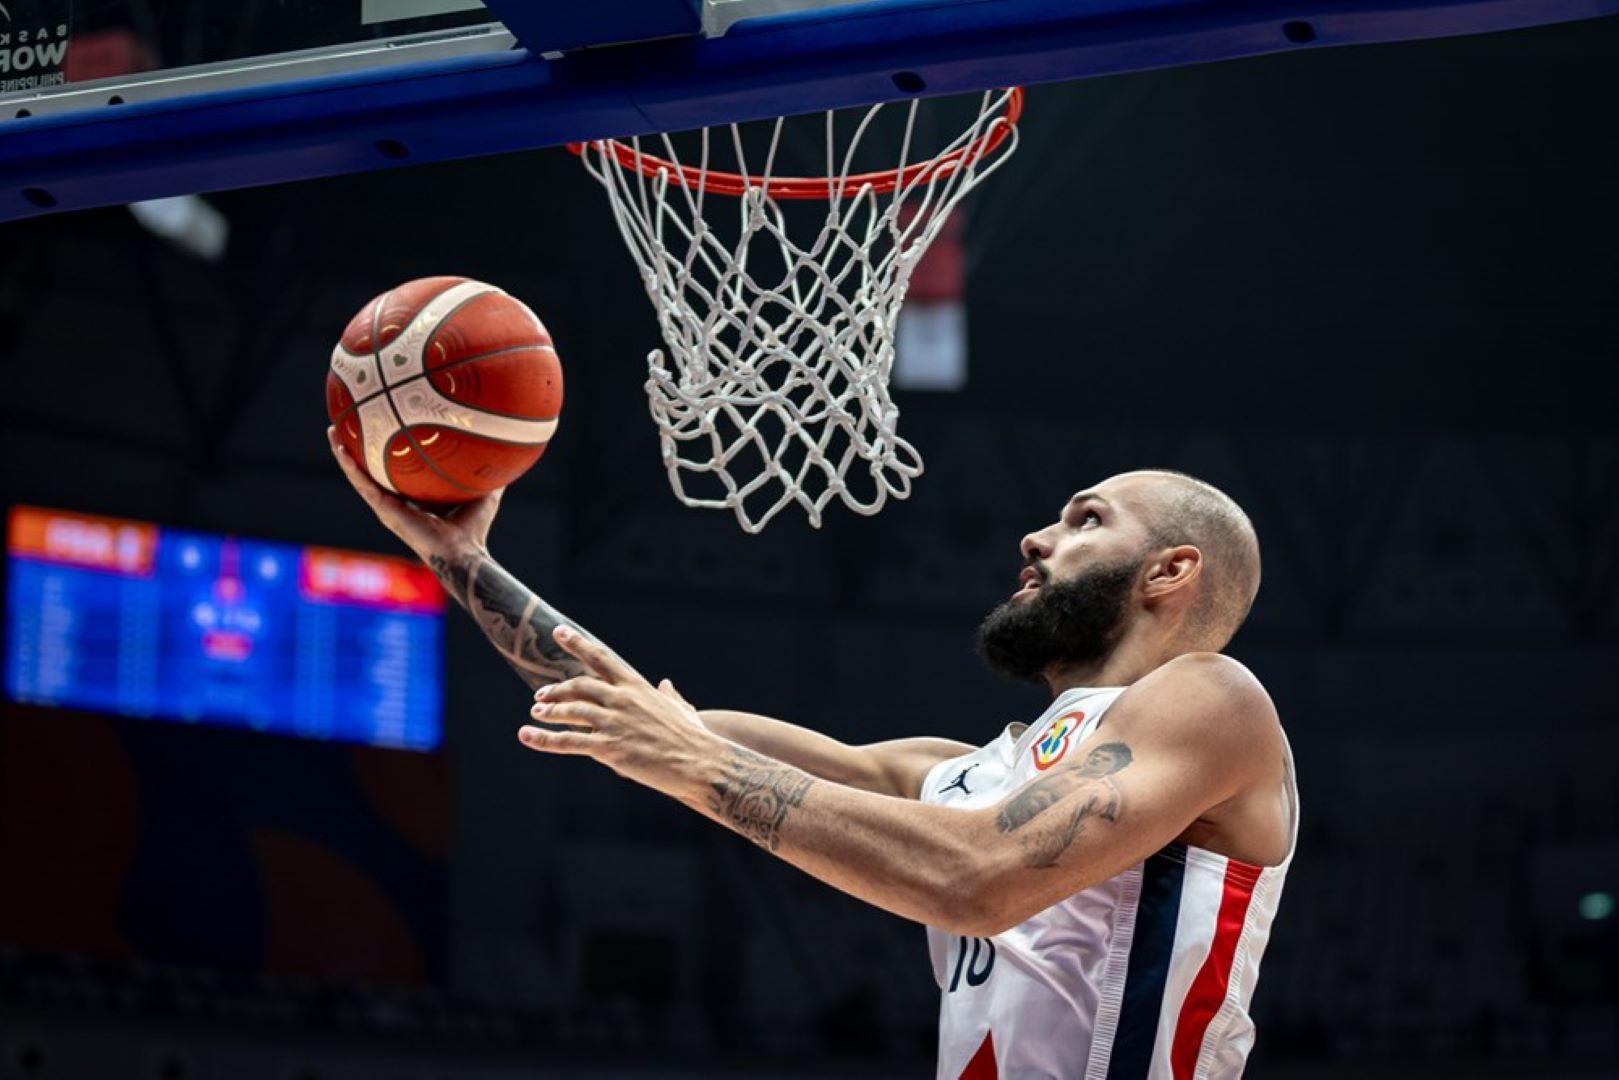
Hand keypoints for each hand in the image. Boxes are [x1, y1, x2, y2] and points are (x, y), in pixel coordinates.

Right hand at [327, 425, 501, 562]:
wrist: (463, 552)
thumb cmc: (474, 528)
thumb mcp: (484, 492)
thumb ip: (488, 473)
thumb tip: (506, 448)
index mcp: (414, 497)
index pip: (396, 471)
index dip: (387, 453)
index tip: (381, 428)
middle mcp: (396, 501)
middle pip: (371, 470)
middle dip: (359, 448)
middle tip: (347, 424)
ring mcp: (387, 506)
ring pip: (359, 475)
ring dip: (344, 453)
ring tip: (333, 429)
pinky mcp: (385, 510)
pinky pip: (363, 484)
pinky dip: (350, 466)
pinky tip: (340, 447)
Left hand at [520, 626, 719, 800]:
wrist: (698, 761)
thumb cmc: (693, 737)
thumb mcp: (681, 709)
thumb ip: (669, 696)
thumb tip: (666, 684)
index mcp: (636, 687)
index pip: (601, 659)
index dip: (578, 643)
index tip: (559, 631)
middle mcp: (621, 700)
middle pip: (579, 686)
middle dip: (557, 689)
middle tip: (540, 695)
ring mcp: (614, 723)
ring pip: (570, 712)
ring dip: (549, 712)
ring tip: (535, 714)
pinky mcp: (608, 748)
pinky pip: (568, 741)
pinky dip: (543, 739)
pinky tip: (526, 737)